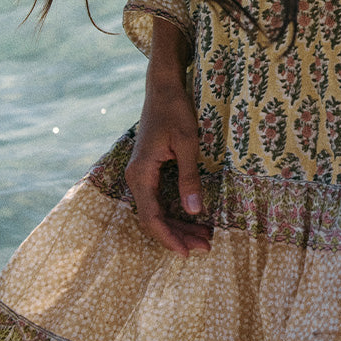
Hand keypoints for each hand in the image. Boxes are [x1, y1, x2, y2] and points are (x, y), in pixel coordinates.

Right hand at [125, 21, 211, 256]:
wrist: (163, 87)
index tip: (188, 252)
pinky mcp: (148, 170)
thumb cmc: (175, 110)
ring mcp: (140, 174)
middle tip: (205, 247)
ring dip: (177, 225)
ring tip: (203, 237)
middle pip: (153, 219)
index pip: (152, 218)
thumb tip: (195, 211)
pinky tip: (192, 217)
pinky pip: (158, 199)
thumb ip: (190, 177)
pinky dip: (174, 211)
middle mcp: (135, 177)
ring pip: (156, 210)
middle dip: (178, 235)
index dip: (169, 238)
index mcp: (141, 173)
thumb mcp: (187, 142)